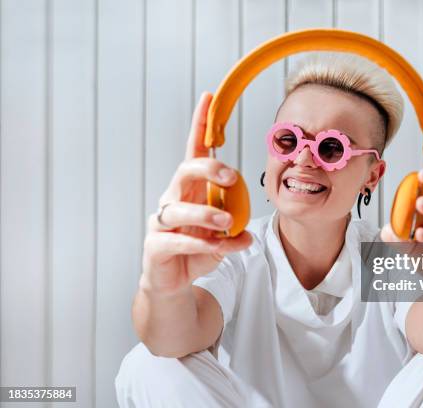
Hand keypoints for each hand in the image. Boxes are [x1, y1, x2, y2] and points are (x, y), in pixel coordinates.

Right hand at [141, 92, 252, 294]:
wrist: (174, 283)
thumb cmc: (197, 250)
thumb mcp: (223, 238)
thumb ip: (235, 231)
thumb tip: (248, 232)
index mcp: (190, 190)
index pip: (194, 152)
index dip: (200, 125)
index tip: (208, 97)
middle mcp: (173, 199)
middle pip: (185, 170)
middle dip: (208, 168)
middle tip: (232, 179)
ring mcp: (161, 221)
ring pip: (178, 207)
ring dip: (206, 213)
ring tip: (227, 225)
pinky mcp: (155, 245)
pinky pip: (175, 239)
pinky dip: (199, 243)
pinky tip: (216, 247)